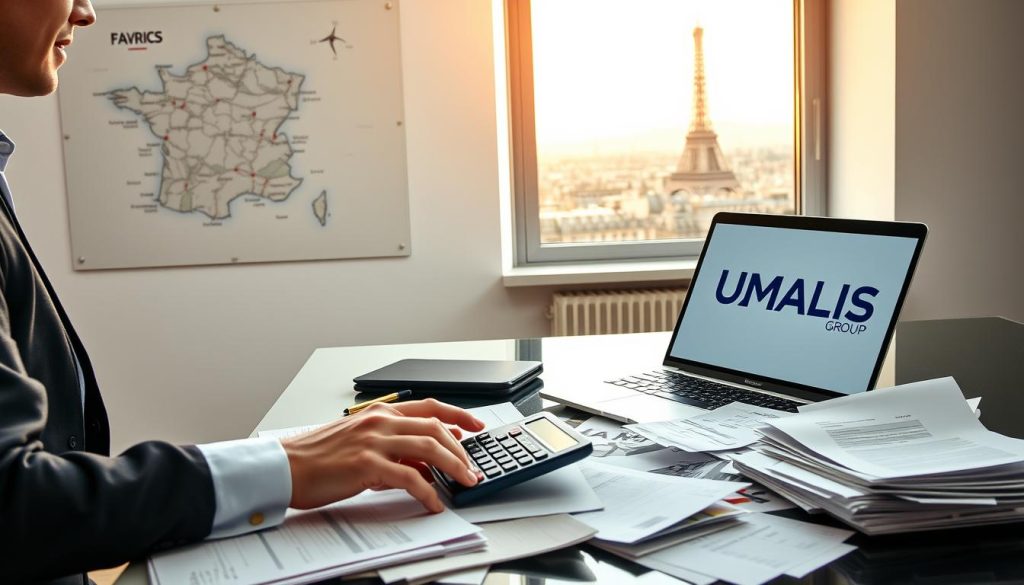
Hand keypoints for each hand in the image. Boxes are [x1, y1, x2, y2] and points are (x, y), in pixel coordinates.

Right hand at [281, 398, 485, 511]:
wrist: (285, 467)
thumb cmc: (318, 458)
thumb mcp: (361, 443)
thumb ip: (393, 446)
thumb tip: (425, 460)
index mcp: (379, 413)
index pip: (430, 408)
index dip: (458, 415)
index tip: (476, 425)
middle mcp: (380, 422)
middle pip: (436, 427)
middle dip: (461, 448)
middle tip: (473, 467)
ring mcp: (374, 441)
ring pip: (429, 447)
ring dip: (453, 466)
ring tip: (464, 482)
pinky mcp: (367, 465)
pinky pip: (410, 478)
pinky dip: (428, 492)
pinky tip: (433, 503)